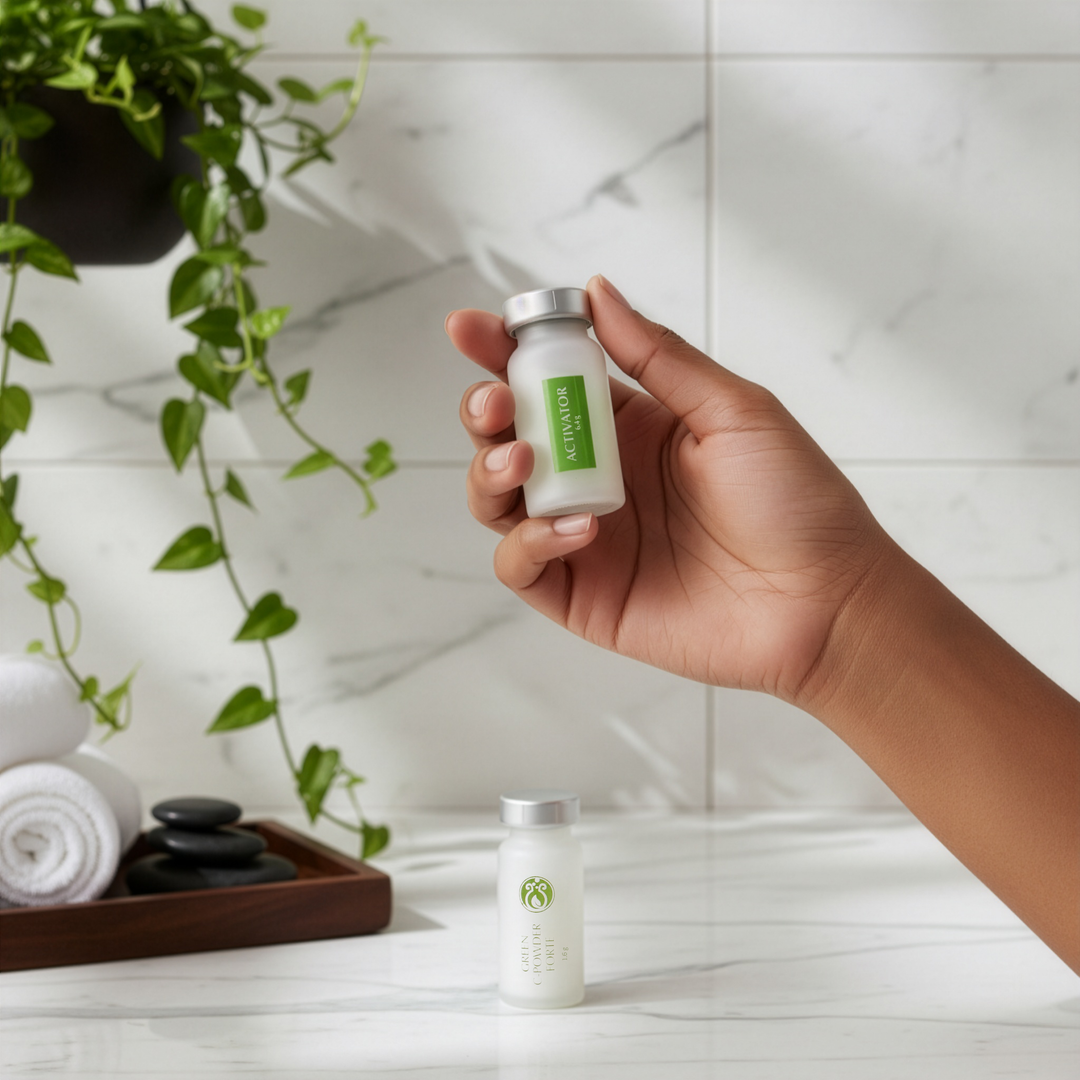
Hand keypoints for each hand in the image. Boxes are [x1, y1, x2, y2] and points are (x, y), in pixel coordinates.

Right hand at [447, 276, 894, 704]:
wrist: (824, 603)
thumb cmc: (796, 503)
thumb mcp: (733, 411)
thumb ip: (659, 357)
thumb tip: (599, 292)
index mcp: (633, 427)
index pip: (551, 380)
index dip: (504, 351)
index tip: (470, 327)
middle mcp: (599, 478)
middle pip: (509, 436)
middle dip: (484, 410)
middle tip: (495, 402)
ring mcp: (586, 538)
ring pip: (498, 500)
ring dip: (491, 473)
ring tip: (522, 463)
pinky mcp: (583, 595)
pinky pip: (522, 566)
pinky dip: (529, 544)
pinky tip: (577, 530)